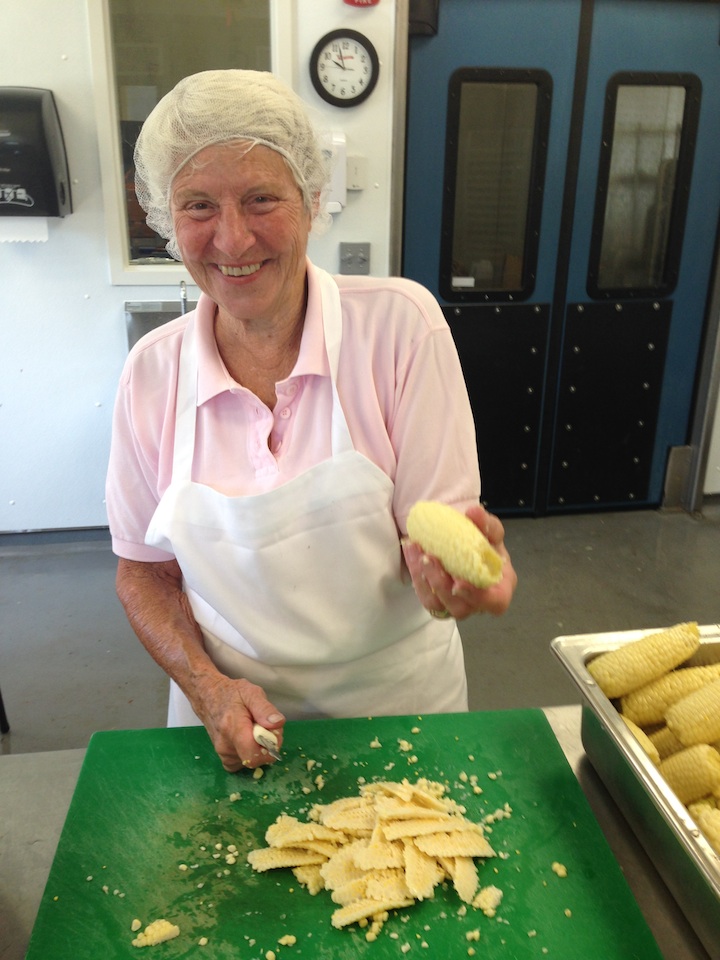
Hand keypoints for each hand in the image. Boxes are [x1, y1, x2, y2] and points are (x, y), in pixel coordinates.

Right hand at [193, 675, 285, 772]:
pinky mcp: (223, 759)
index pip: (254, 755)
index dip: (270, 747)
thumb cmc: (231, 693)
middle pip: (256, 758)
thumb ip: (265, 709)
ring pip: (252, 761)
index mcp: (233, 729)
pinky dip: (249, 754)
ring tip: (253, 729)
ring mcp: (222, 754)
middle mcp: (225, 746)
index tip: (272, 732)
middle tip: (263, 726)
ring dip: (258, 748)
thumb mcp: (251, 693)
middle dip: (266, 745)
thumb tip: (277, 724)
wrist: (208, 698)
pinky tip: (247, 739)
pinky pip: (243, 763)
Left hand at [402, 503, 516, 620]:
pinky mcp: (438, 602)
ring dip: (425, 578)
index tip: (458, 582)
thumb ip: (486, 523)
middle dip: (441, 585)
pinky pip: (425, 596)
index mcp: (500, 588)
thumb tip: (473, 512)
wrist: (465, 545)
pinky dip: (416, 574)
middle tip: (428, 559)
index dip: (477, 596)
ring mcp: (456, 605)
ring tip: (418, 551)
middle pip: (461, 608)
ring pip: (438, 605)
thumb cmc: (485, 543)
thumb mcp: (491, 531)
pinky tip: (412, 551)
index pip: (495, 602)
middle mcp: (478, 602)